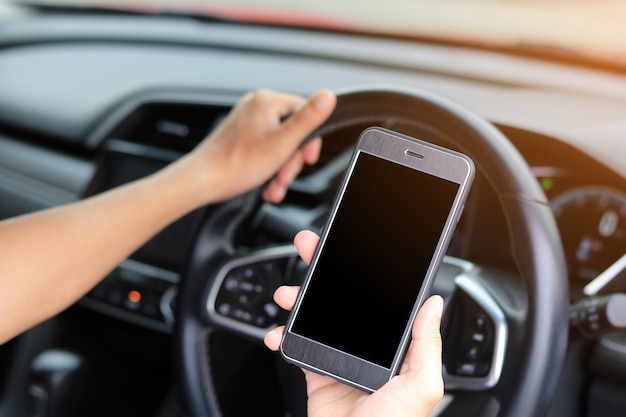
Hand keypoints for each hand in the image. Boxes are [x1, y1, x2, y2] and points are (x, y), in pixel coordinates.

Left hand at [178, 89, 334, 205]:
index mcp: (267, 101)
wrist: (204, 180)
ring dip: (280, 168)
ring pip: (279, 143)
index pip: (305, 113)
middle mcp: (256, 106)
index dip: (309, 141)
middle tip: (283, 177)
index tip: (306, 159)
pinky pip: (265, 148)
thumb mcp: (282, 143)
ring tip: (273, 185)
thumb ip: (308, 119)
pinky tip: (265, 183)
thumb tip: (329, 95)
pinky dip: (268, 167)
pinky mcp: (241, 135)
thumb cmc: (237, 165)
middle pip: (292, 131)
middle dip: (291, 160)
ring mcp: (247, 120)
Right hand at [264, 230, 444, 416]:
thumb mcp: (422, 384)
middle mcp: (365, 347)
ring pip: (314, 317)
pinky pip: (295, 346)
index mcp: (392, 346)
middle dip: (321, 272)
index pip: (377, 298)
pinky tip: (276, 333)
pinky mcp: (317, 373)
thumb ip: (427, 344)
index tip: (346, 248)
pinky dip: (280, 336)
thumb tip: (434, 304)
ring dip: (298, 300)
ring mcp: (339, 358)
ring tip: (286, 295)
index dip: (359, 270)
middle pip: (340, 298)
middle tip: (308, 249)